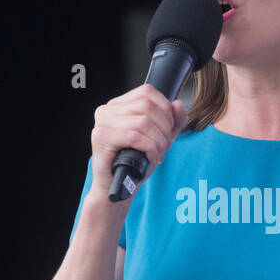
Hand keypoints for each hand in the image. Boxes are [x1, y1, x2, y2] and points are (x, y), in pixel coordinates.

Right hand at [89, 84, 187, 201]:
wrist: (119, 188)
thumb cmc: (136, 163)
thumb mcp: (160, 139)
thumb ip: (173, 122)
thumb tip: (179, 104)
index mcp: (119, 105)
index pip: (148, 92)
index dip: (165, 109)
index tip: (168, 129)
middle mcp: (107, 109)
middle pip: (147, 106)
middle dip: (164, 128)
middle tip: (164, 146)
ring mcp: (102, 122)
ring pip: (143, 121)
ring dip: (158, 140)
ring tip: (158, 154)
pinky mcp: (101, 137)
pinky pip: (134, 136)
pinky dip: (149, 148)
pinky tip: (151, 157)